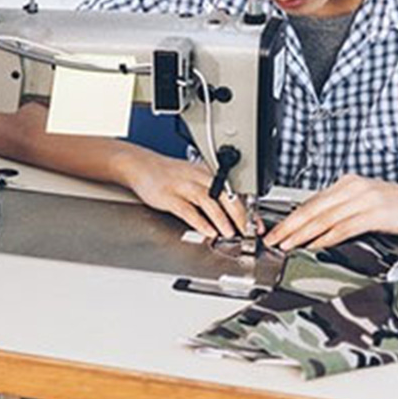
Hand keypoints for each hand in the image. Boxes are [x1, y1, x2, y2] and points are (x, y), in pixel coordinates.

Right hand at [113, 148, 250, 237]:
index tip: (256, 223)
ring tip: (229, 233)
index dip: (246, 207)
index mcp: (207, 172)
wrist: (141, 165)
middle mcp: (198, 177)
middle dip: (238, 214)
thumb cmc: (168, 173)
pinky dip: (199, 222)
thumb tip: (233, 211)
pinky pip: (188, 210)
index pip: (233, 190)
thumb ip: (212, 191)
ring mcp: (183, 186)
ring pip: (208, 201)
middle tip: (247, 230)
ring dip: (221, 219)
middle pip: (224, 194)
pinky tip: (208, 231)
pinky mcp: (169, 196)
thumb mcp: (194, 176)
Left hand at [263, 174, 397, 250]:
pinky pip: (344, 227)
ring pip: (324, 218)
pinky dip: (326, 238)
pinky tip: (314, 247)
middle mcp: (354, 187)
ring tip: (286, 246)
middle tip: (272, 240)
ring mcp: (365, 199)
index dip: (291, 217)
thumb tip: (322, 226)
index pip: (313, 201)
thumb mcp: (372, 203)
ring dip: (301, 234)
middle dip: (289, 226)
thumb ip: (348, 210)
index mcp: (350, 183)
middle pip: (313, 208)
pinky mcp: (377, 213)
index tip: (276, 230)